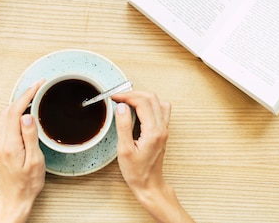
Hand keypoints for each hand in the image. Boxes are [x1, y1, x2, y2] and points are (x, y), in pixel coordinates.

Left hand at [0, 79, 45, 222]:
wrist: (14, 199)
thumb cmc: (27, 184)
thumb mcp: (34, 161)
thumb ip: (30, 137)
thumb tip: (27, 116)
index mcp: (9, 143)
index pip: (15, 111)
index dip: (27, 95)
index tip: (38, 85)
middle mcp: (1, 142)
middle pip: (9, 110)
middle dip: (23, 95)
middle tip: (38, 87)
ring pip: (6, 116)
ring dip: (18, 103)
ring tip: (33, 96)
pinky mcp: (1, 147)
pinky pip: (6, 123)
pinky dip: (15, 112)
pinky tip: (25, 112)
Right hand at [112, 91, 194, 222]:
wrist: (150, 184)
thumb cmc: (137, 172)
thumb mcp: (124, 150)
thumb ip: (123, 126)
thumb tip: (122, 107)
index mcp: (153, 131)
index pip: (142, 103)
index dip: (127, 96)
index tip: (114, 97)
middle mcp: (162, 128)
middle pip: (152, 98)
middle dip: (134, 94)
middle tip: (119, 97)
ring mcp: (164, 129)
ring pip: (158, 102)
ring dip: (143, 97)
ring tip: (128, 100)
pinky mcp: (163, 132)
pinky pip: (161, 110)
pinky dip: (150, 104)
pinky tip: (139, 109)